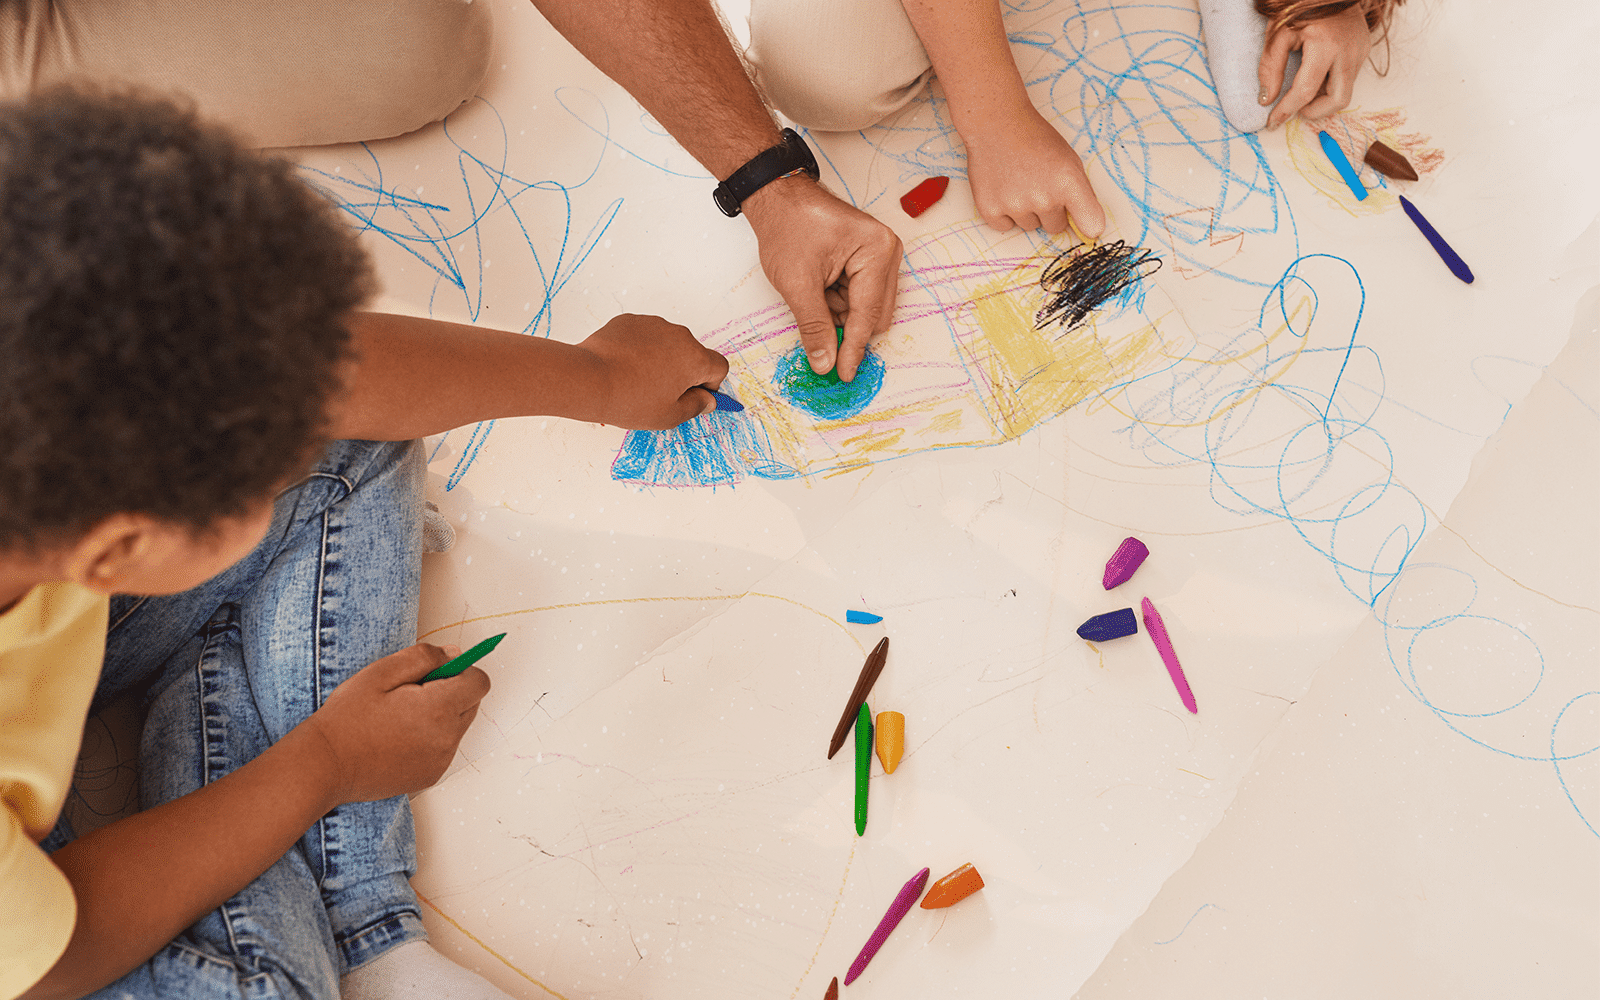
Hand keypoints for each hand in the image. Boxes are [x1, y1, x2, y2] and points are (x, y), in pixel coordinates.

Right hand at [298, 643, 488, 805]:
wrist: (325, 765)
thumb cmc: (349, 717)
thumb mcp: (382, 672)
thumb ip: (425, 657)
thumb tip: (455, 654)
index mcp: (439, 709)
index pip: (480, 682)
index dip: (460, 671)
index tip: (435, 672)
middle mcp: (448, 739)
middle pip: (472, 704)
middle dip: (451, 692)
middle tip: (410, 693)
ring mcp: (440, 761)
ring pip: (458, 727)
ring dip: (441, 716)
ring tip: (400, 717)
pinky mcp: (430, 776)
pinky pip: (443, 749)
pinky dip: (430, 739)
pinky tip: (398, 738)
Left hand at [578, 313, 729, 427]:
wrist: (589, 379)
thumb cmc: (629, 400)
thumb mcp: (669, 416)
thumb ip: (696, 407)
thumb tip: (707, 400)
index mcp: (694, 358)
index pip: (719, 366)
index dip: (710, 384)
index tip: (694, 396)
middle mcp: (678, 335)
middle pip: (692, 354)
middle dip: (683, 372)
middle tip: (661, 393)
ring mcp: (653, 324)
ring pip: (668, 343)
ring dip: (661, 359)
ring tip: (637, 380)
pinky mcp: (630, 321)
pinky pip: (645, 335)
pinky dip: (640, 349)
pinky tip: (624, 367)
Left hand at [742, 175, 901, 382]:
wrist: (778, 198)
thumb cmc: (787, 226)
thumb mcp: (796, 283)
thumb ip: (814, 326)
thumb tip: (825, 361)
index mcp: (876, 252)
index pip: (868, 314)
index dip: (853, 348)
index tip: (843, 373)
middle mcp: (887, 252)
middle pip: (875, 315)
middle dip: (844, 326)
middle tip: (816, 334)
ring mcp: (881, 256)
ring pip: (866, 309)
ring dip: (838, 312)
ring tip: (812, 290)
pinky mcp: (870, 261)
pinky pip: (859, 297)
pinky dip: (836, 301)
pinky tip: (819, 285)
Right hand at [962, 104, 1105, 237]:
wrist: (996, 124)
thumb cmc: (1034, 140)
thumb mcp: (1069, 160)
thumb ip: (1081, 193)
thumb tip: (1090, 225)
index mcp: (1069, 183)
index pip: (1091, 225)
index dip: (1089, 226)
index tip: (1085, 225)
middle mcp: (1043, 198)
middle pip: (1055, 227)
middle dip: (1050, 211)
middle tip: (1038, 184)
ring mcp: (1015, 206)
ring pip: (1029, 226)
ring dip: (1025, 211)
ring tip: (1018, 182)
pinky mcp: (990, 210)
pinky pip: (1005, 227)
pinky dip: (1004, 213)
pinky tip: (1003, 190)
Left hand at [1260, 5, 1372, 127]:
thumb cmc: (1302, 6)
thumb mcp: (1278, 33)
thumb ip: (1270, 68)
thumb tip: (1266, 99)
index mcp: (1326, 45)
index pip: (1306, 90)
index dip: (1287, 110)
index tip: (1273, 121)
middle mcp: (1348, 51)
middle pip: (1337, 100)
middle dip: (1314, 112)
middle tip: (1294, 109)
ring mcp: (1360, 51)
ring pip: (1344, 92)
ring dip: (1322, 99)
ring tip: (1303, 88)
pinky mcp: (1364, 50)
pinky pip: (1348, 78)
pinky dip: (1330, 85)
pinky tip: (1317, 74)